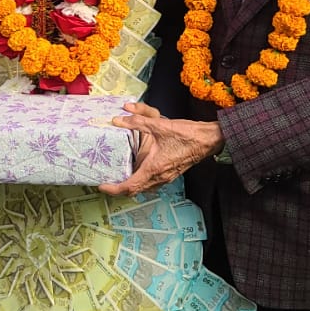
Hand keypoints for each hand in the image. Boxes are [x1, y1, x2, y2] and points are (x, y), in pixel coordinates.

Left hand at [99, 103, 222, 196]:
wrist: (208, 140)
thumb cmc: (186, 134)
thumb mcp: (158, 125)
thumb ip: (136, 122)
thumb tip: (118, 119)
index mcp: (153, 169)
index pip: (129, 187)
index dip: (113, 189)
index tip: (101, 185)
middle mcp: (159, 177)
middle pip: (134, 190)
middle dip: (119, 189)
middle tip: (106, 182)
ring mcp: (166, 177)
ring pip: (143, 188)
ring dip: (131, 185)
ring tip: (118, 176)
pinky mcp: (170, 173)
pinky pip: (151, 182)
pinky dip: (141, 180)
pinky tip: (137, 168)